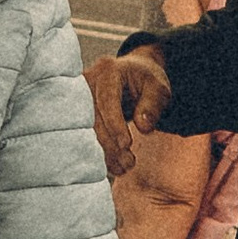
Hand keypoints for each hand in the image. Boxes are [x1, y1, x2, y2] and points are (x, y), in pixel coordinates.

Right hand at [86, 46, 172, 175]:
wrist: (133, 75)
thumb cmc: (147, 80)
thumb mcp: (158, 88)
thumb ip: (153, 105)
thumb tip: (143, 127)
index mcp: (108, 71)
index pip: (107, 100)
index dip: (115, 124)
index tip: (127, 145)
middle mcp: (88, 82)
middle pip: (94, 119)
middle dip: (111, 145)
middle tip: (130, 163)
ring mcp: (79, 98)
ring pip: (88, 131)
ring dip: (106, 153)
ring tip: (125, 167)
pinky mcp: (79, 113)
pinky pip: (86, 136)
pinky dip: (101, 153)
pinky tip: (115, 166)